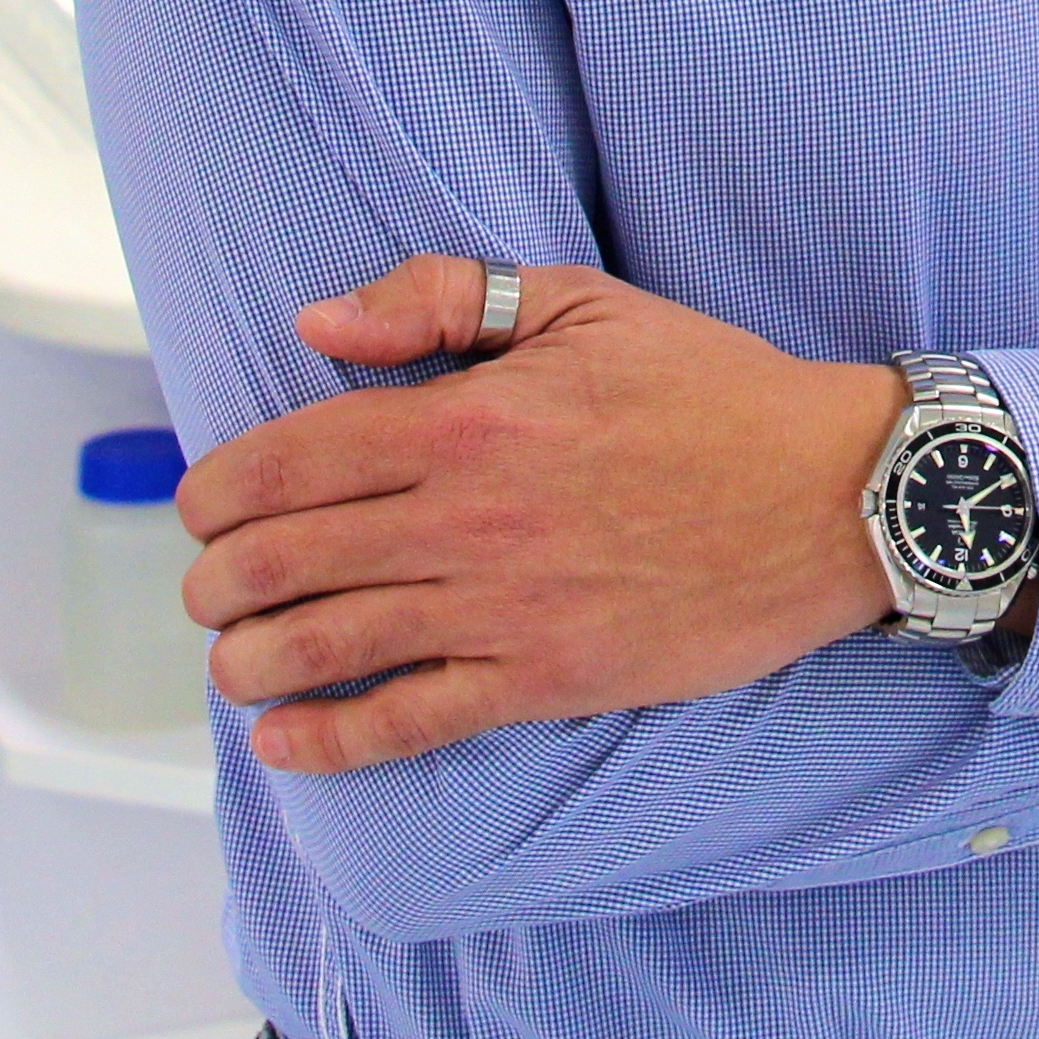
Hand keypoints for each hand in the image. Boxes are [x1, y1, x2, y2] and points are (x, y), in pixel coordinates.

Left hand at [180, 259, 903, 772]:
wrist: (833, 493)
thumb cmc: (712, 393)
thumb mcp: (584, 303)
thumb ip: (442, 298)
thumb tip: (318, 326)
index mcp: (470, 418)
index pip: (287, 460)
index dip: (217, 488)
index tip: (206, 504)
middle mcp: (469, 518)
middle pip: (280, 561)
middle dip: (216, 579)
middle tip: (214, 584)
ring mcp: (503, 608)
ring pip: (322, 646)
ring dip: (248, 660)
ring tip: (238, 657)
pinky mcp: (543, 679)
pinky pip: (406, 721)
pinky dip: (326, 739)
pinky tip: (285, 740)